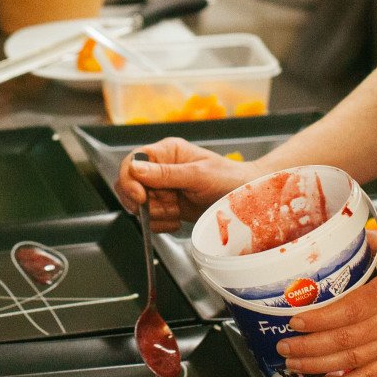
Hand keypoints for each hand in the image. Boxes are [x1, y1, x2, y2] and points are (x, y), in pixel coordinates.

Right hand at [115, 138, 255, 231]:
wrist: (247, 200)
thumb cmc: (229, 179)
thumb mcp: (198, 175)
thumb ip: (166, 174)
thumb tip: (135, 169)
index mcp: (166, 152)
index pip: (132, 162)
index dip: (130, 180)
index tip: (140, 197)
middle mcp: (160, 169)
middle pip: (129, 186)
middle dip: (145, 202)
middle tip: (166, 206)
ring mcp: (162, 189)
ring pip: (138, 206)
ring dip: (156, 214)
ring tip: (178, 211)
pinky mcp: (166, 207)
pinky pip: (150, 219)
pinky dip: (161, 224)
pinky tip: (178, 220)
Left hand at [279, 234, 376, 376]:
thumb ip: (370, 242)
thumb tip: (336, 235)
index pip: (350, 310)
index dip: (320, 319)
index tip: (294, 318)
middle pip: (346, 341)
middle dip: (309, 346)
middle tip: (283, 344)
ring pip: (352, 362)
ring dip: (318, 366)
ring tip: (292, 363)